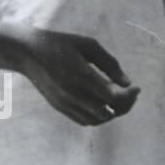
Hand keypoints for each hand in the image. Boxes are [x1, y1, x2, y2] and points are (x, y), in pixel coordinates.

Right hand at [13, 26, 139, 126]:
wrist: (28, 52)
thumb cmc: (62, 43)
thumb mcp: (89, 45)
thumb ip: (109, 63)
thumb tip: (127, 83)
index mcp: (80, 76)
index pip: (111, 97)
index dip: (129, 95)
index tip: (137, 87)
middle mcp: (71, 94)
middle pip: (107, 113)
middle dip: (125, 106)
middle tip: (132, 93)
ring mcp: (64, 103)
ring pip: (96, 120)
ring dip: (112, 113)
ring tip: (120, 99)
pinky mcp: (58, 107)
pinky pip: (83, 120)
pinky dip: (99, 116)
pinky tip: (105, 103)